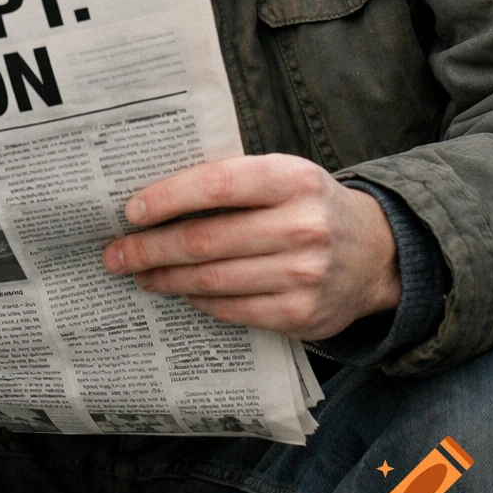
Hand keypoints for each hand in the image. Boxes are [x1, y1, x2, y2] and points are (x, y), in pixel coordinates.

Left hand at [102, 153, 399, 340]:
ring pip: (213, 279)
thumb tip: (155, 199)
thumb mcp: (283, 177)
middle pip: (206, 240)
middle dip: (151, 248)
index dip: (169, 197)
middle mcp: (302, 225)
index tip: (131, 210)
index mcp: (293, 179)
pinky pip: (234, 309)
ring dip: (167, 278)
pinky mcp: (303, 315)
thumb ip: (233, 181)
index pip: (218, 184)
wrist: (376, 253)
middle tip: (116, 253)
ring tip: (140, 274)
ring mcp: (305, 274)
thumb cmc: (308, 206)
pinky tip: (181, 293)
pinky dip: (200, 301)